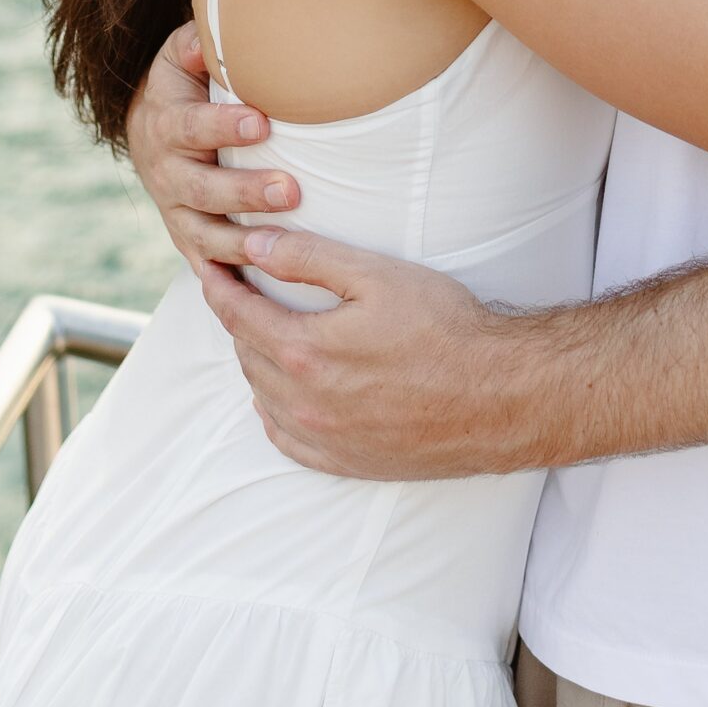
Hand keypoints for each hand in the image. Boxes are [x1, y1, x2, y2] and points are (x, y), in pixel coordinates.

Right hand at [124, 22, 300, 272]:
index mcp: (166, 125)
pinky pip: (204, 265)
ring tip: (283, 246)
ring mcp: (175, 212)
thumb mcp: (179, 56)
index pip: (193, 128)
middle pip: (203, 189)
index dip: (224, 127)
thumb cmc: (181, 85)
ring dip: (243, 244)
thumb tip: (210, 36)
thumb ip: (195, 44)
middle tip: (291, 191)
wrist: (148, 128)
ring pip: (205, 235)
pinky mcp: (186, 239)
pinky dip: (226, 283)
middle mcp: (167, 173)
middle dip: (246, 193)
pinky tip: (256, 294)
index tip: (261, 123)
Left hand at [196, 228, 532, 478]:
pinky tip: (281, 396)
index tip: (208, 266)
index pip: (238, 316)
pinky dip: (275, 412)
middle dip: (237, 319)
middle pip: (246, 355)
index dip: (219, 287)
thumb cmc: (445, 328)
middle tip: (236, 290)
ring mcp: (323, 439)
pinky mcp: (346, 462)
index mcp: (303, 354)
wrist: (499, 398)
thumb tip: (254, 244)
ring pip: (263, 397)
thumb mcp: (377, 276)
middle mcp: (303, 404)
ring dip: (255, 363)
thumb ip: (308, 258)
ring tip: (260, 333)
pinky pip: (287, 440)